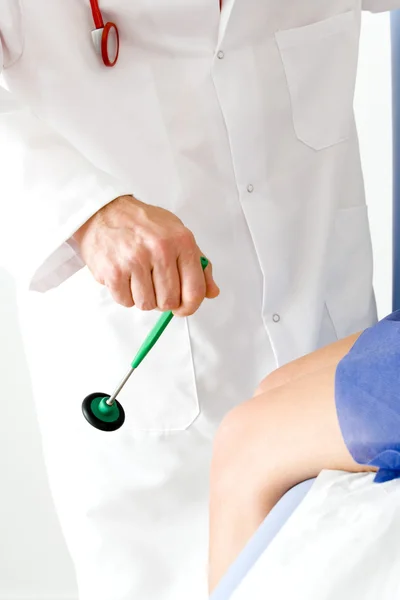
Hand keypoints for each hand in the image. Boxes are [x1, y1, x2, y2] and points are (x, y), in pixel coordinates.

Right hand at [73, 195, 219, 315]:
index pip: (195, 290)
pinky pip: (126, 301)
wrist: (104, 211)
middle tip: (155, 286)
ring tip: (138, 278)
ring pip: (147, 305)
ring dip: (143, 298)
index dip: (190, 306)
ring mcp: (135, 260)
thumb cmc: (143, 225)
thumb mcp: (177, 235)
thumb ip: (198, 265)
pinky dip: (125, 295)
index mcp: (182, 241)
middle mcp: (160, 250)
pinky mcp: (113, 271)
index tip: (183, 308)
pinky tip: (124, 277)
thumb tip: (212, 292)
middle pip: (170, 301)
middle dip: (163, 300)